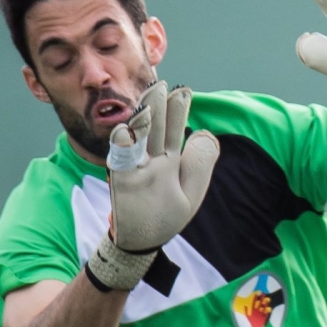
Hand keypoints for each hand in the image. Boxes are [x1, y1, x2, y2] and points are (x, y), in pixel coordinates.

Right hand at [88, 81, 218, 290]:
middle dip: (158, 107)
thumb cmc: (166, 215)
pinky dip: (122, 147)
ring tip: (147, 100)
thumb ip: (201, 162)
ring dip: (141, 120)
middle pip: (154, 129)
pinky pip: (121, 164)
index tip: (183, 90)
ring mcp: (136, 171)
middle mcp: (151, 161)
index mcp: (170, 160)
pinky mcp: (122, 184)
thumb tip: (204, 132)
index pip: (174, 130)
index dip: (178, 111)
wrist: (141, 242)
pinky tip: (125, 131)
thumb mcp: (192, 190)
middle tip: (161, 84)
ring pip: (137, 140)